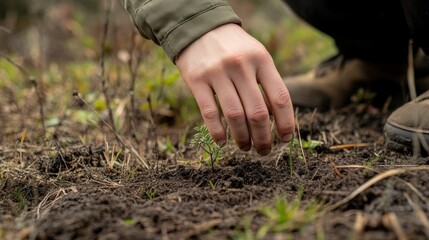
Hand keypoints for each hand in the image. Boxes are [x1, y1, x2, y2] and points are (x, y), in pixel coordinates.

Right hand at [176, 23, 294, 154]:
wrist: (199, 28)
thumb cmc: (234, 48)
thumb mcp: (256, 56)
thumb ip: (267, 83)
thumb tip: (275, 118)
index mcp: (261, 60)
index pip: (280, 98)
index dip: (285, 123)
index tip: (284, 139)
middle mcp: (241, 66)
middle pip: (257, 112)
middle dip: (263, 138)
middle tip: (263, 150)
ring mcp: (217, 73)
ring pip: (235, 116)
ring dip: (242, 138)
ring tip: (245, 147)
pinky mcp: (197, 80)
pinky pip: (209, 113)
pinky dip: (217, 132)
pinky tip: (222, 142)